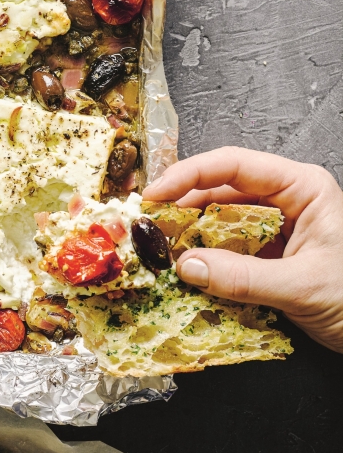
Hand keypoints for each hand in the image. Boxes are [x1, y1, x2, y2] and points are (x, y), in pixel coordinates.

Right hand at [142, 147, 342, 352]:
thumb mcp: (303, 287)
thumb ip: (244, 278)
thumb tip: (186, 266)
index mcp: (303, 188)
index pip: (235, 165)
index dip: (188, 175)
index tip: (154, 195)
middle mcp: (287, 200)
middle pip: (220, 190)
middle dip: (182, 208)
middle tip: (148, 229)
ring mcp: (276, 228)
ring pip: (219, 221)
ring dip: (190, 237)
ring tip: (160, 252)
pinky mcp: (267, 256)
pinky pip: (227, 250)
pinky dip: (204, 260)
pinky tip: (185, 272)